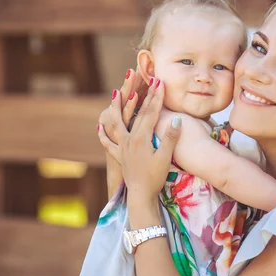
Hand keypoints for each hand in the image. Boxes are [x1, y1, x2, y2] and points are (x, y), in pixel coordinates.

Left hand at [100, 81, 181, 201]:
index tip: (160, 82)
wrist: (141, 195)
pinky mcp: (120, 156)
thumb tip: (177, 120)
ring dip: (116, 107)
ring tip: (115, 93)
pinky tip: (99, 127)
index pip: (150, 113)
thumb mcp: (165, 158)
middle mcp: (129, 140)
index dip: (156, 97)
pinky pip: (108, 143)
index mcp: (141, 138)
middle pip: (136, 114)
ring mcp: (122, 148)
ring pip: (117, 123)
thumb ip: (170, 138)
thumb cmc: (155, 178)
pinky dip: (103, 134)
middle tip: (147, 80)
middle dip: (143, 96)